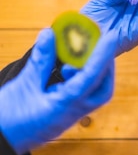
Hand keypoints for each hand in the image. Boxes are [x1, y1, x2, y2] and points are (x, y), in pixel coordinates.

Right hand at [0, 28, 115, 154]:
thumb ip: (40, 61)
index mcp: (65, 106)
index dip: (102, 56)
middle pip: (102, 91)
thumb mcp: (24, 86)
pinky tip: (69, 70)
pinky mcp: (63, 117)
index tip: (110, 38)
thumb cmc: (7, 119)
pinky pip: (81, 98)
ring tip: (83, 56)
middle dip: (105, 68)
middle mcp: (73, 114)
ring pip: (93, 95)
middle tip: (101, 47)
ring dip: (94, 74)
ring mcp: (69, 118)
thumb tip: (50, 35)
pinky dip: (81, 81)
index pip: (91, 78)